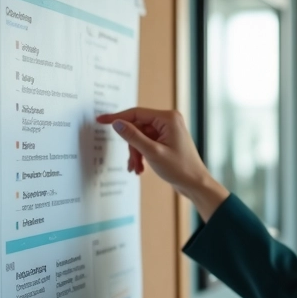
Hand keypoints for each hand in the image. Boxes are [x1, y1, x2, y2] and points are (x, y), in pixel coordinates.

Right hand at [95, 107, 228, 220]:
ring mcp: (168, 130)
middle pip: (137, 127)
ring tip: (138, 168)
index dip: (117, 118)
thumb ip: (133, 137)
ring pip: (140, 137)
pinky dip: (142, 154)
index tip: (100, 120)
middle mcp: (168, 120)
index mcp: (168, 118)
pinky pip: (147, 143)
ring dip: (136, 153)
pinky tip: (142, 168)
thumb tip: (117, 124)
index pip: (136, 113)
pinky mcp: (166, 139)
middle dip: (132, 146)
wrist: (195, 184)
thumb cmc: (180, 169)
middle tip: (133, 163)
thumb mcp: (152, 152)